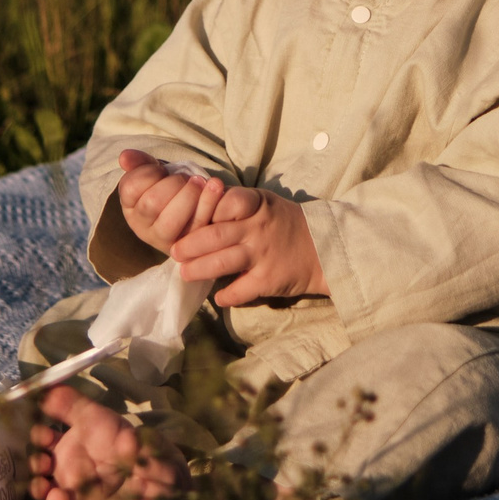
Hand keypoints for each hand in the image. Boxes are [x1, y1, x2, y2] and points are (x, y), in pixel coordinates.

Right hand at [115, 150, 227, 254]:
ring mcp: (164, 239)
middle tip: (185, 177)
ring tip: (199, 181)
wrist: (192, 210)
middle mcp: (142, 226)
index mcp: (130, 206)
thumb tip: (124, 157)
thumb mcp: (153, 174)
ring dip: (188, 196)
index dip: (148, 173)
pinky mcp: (187, 245)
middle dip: (172, 184)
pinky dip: (208, 203)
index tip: (162, 169)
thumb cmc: (168, 188)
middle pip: (151, 204)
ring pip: (170, 221)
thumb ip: (140, 163)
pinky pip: (196, 227)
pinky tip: (215, 186)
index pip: (131, 188)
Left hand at [169, 186, 327, 306]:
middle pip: (216, 235)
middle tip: (174, 252)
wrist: (324, 248)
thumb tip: (197, 212)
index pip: (225, 202)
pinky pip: (242, 290)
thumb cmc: (285, 223)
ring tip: (184, 273)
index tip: (186, 220)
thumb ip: (236, 205)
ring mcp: (263, 254)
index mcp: (257, 205)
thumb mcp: (264, 203)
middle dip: (190, 245)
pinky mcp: (269, 279)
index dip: (203, 211)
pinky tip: (218, 298)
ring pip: (223, 262)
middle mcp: (258, 228)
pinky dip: (227, 295)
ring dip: (199, 269)